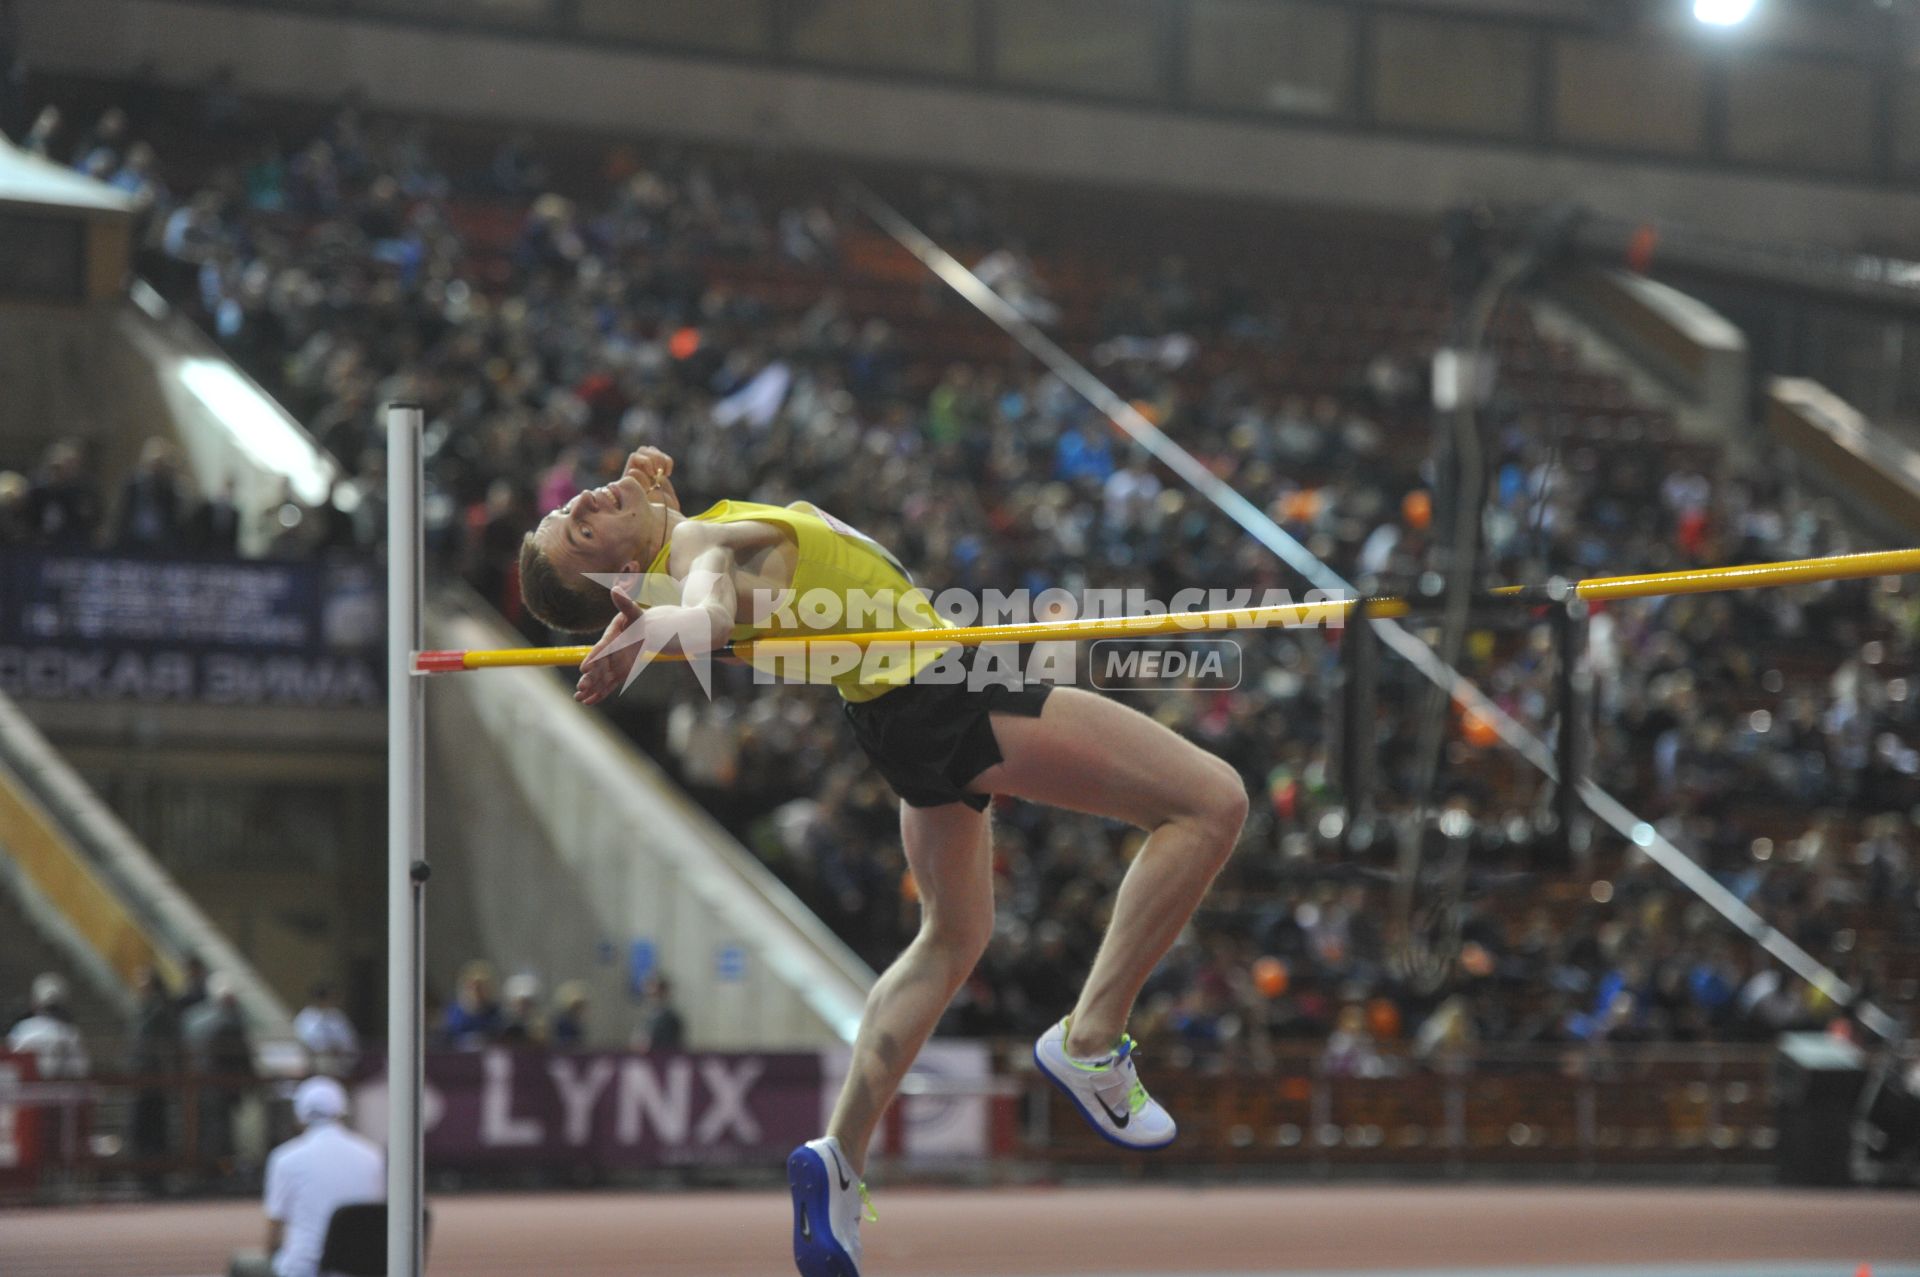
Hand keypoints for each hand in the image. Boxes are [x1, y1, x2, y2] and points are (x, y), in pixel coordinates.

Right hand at [575, 584, 648, 704]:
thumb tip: (616, 588)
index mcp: (611, 639)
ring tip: (579, 698)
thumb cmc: (637, 620)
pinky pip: (608, 685)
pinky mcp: (618, 673)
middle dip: (589, 678)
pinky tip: (589, 702)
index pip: (601, 650)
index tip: (585, 667)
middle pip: (598, 668)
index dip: (593, 658)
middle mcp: (608, 653)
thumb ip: (625, 602)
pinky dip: (600, 693)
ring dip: (590, 688)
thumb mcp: (634, 611)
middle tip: (580, 687)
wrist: (642, 630)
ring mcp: (612, 664)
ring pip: (600, 679)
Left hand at [623, 447, 677, 508]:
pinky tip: (668, 473)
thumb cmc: (646, 513)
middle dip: (654, 458)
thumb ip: (636, 486)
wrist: (659, 518)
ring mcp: (649, 470)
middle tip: (658, 472)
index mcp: (630, 476)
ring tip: (663, 472)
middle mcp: (639, 470)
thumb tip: (633, 470)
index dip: (646, 462)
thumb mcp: (639, 501)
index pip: (636, 457)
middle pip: (643, 450)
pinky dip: (668, 462)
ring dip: (661, 459)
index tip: (653, 474)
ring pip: (652, 451)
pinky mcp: (660, 472)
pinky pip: (663, 458)